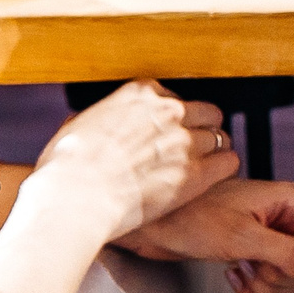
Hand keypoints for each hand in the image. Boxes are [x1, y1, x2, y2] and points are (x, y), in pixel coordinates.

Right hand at [27, 82, 236, 243]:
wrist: (73, 198)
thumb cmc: (65, 169)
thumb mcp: (78, 126)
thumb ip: (101, 120)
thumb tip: (95, 124)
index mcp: (140, 94)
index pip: (174, 97)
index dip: (174, 117)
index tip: (168, 129)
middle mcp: (169, 111)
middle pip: (206, 113)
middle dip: (201, 129)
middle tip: (193, 146)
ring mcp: (185, 141)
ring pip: (220, 137)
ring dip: (214, 150)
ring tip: (205, 163)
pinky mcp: (195, 172)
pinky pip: (228, 162)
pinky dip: (224, 167)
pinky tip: (217, 174)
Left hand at [115, 178, 293, 292]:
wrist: (153, 225)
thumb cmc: (191, 220)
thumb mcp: (243, 238)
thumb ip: (289, 255)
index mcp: (293, 204)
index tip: (276, 270)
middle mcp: (287, 218)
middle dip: (282, 280)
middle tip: (253, 270)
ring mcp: (272, 236)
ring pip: (291, 280)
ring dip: (266, 287)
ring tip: (239, 274)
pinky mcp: (255, 252)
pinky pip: (271, 283)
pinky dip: (254, 290)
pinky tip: (232, 277)